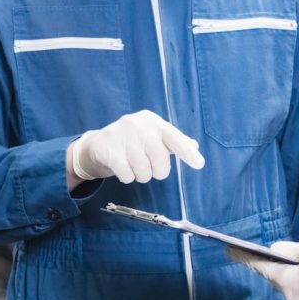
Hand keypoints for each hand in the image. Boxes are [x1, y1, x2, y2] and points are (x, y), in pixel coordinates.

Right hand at [67, 110, 204, 185]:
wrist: (98, 144)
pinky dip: (127, 177)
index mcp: (153, 122)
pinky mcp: (108, 149)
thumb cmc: (133, 142)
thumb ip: (174, 142)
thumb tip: (194, 146)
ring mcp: (121, 135)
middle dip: (157, 171)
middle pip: (160, 161)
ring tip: (134, 166)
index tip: (199, 163)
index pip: (174, 137)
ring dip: (141, 175)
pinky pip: (127, 175)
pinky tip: (122, 168)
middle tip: (149, 167)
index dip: (186, 152)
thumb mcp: (153, 137)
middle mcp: (138, 125)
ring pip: (143, 171)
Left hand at [230, 241, 298, 299]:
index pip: (262, 268)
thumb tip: (274, 250)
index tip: (231, 252)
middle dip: (267, 266)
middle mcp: (291, 296)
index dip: (246, 258)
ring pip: (288, 284)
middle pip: (274, 277)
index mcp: (287, 282)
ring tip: (281, 261)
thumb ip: (288, 249)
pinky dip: (297, 279)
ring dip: (285, 272)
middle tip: (255, 255)